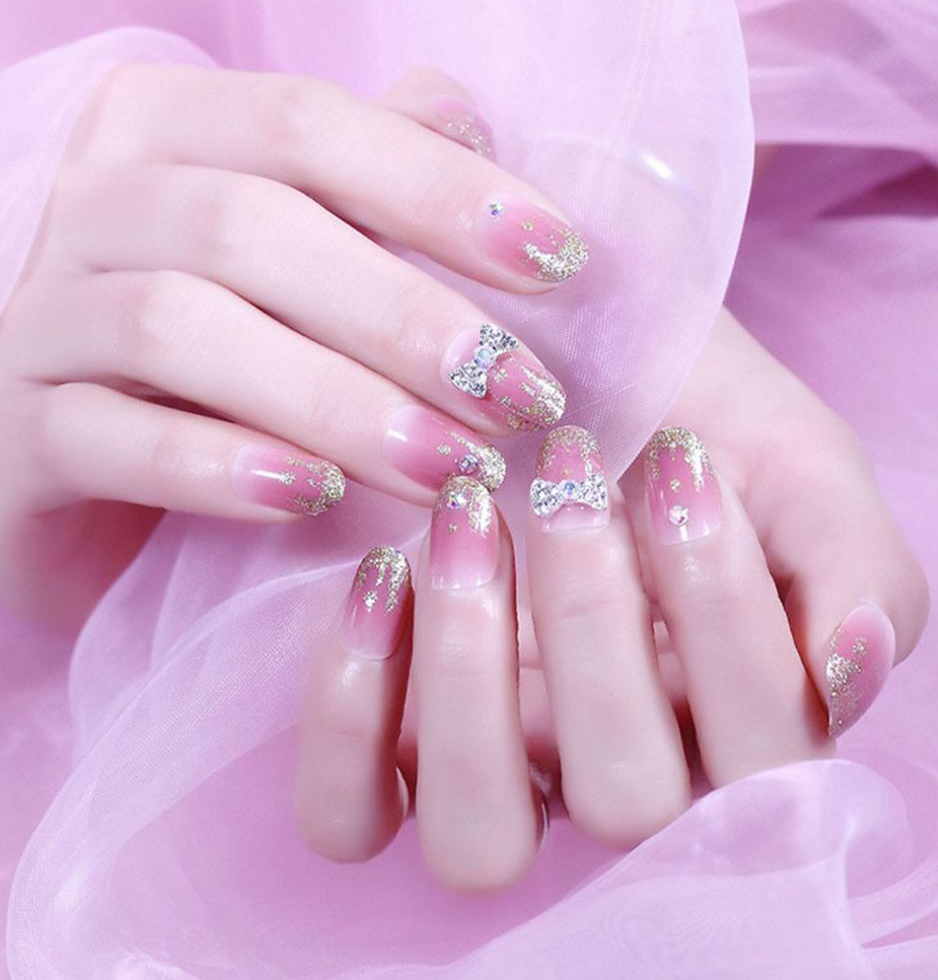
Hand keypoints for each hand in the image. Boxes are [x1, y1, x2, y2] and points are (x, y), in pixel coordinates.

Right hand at [0, 64, 586, 627]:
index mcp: (170, 132)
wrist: (77, 466)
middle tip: (519, 396)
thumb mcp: (301, 259)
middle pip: (252, 229)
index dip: (437, 189)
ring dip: (335, 403)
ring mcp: (40, 320)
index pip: (309, 126)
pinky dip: (215, 466)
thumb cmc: (220, 356)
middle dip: (404, 317)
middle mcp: (95, 203)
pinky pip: (106, 437)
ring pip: (181, 329)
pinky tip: (312, 499)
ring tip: (448, 468)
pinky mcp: (9, 437)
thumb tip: (479, 141)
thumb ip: (373, 187)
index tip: (557, 261)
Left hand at [295, 309, 927, 891]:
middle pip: (623, 805)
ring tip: (467, 519)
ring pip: (478, 842)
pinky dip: (351, 709)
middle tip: (569, 478)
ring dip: (468, 677)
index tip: (682, 461)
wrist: (556, 358)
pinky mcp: (384, 741)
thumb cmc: (680, 413)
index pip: (764, 760)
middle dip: (594, 625)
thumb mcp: (794, 463)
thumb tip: (846, 670)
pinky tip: (380, 576)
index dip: (725, 617)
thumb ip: (853, 567)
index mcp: (734, 722)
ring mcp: (493, 767)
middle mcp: (615, 769)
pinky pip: (347, 813)